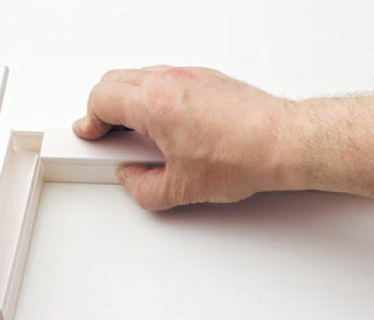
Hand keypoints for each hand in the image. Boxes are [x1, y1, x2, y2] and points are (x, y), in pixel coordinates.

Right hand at [73, 65, 297, 209]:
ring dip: (130, 101)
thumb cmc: (243, 156)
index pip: (101, 98)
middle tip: (108, 134)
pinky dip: (156, 97)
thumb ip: (143, 188)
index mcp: (154, 104)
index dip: (89, 120)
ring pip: (141, 77)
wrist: (285, 142)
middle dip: (104, 108)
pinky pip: (168, 79)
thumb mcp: (182, 189)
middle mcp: (170, 81)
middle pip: (115, 81)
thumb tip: (134, 179)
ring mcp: (190, 75)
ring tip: (139, 134)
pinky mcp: (208, 78)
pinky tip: (168, 126)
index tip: (91, 134)